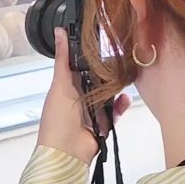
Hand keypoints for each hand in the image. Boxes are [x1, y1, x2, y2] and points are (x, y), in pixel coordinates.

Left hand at [38, 27, 129, 163]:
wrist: (66, 152)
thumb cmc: (58, 118)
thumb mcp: (60, 84)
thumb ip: (63, 59)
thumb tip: (59, 31)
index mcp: (66, 86)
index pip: (80, 65)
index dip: (90, 54)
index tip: (104, 38)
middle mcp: (79, 97)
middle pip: (97, 79)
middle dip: (108, 71)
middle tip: (122, 57)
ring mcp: (92, 111)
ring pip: (108, 94)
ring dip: (116, 88)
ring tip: (127, 76)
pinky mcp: (104, 124)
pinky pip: (115, 112)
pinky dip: (121, 106)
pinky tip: (126, 98)